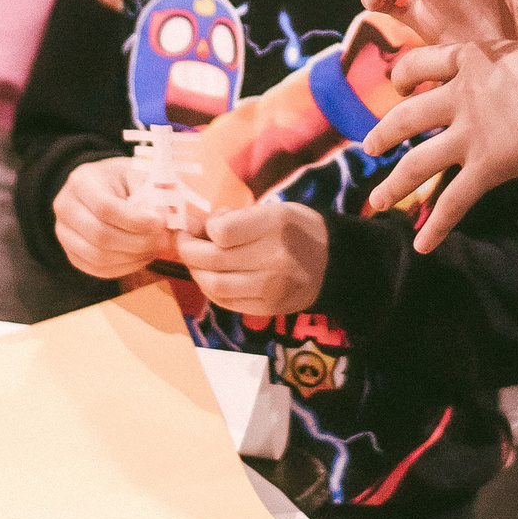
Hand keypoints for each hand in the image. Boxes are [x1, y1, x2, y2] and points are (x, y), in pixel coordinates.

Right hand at [54, 156, 176, 279]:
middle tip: (166, 241)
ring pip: (98, 257)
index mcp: (82, 181)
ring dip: (133, 258)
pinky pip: (97, 269)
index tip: (161, 223)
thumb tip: (175, 219)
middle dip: (139, 243)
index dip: (135, 221)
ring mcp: (64, 232)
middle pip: (100, 236)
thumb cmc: (124, 179)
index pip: (105, 208)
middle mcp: (65, 207)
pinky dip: (124, 267)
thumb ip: (154, 193)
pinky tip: (142, 256)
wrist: (101, 186)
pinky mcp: (71, 252)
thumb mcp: (139, 173)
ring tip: (156, 248)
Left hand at [174, 202, 328, 316]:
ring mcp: (272, 287)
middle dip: (188, 250)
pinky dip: (210, 290)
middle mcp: (274, 258)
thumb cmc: (298, 229)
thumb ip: (234, 218)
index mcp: (276, 225)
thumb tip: (193, 225)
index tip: (200, 225)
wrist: (334, 263)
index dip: (203, 228)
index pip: (222, 231)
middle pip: (213, 260)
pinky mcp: (268, 308)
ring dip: (195, 272)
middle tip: (183, 242)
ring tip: (194, 261)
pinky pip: (226, 302)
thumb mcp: (271, 210)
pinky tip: (209, 278)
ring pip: (215, 285)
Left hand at [363, 40, 517, 252]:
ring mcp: (470, 131)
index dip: (406, 73)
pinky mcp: (486, 165)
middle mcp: (463, 94)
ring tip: (375, 201)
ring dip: (393, 184)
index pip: (425, 61)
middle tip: (368, 147)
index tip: (400, 84)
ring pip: (418, 162)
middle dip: (384, 133)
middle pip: (408, 116)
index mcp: (475, 59)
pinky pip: (453, 201)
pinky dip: (437, 226)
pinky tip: (421, 245)